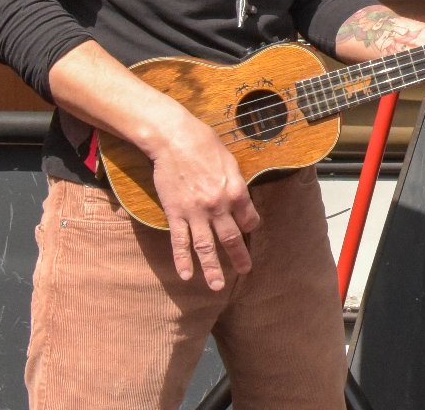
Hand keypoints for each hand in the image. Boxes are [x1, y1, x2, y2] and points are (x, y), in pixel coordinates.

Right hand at [147, 113, 259, 290]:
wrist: (174, 139)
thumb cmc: (204, 144)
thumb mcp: (230, 161)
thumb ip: (236, 183)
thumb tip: (240, 198)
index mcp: (236, 191)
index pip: (248, 218)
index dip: (250, 225)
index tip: (248, 229)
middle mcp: (218, 206)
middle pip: (230, 238)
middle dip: (238, 257)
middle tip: (245, 270)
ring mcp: (195, 212)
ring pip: (205, 246)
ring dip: (212, 268)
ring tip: (217, 286)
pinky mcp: (175, 213)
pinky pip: (180, 241)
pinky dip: (182, 259)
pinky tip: (186, 275)